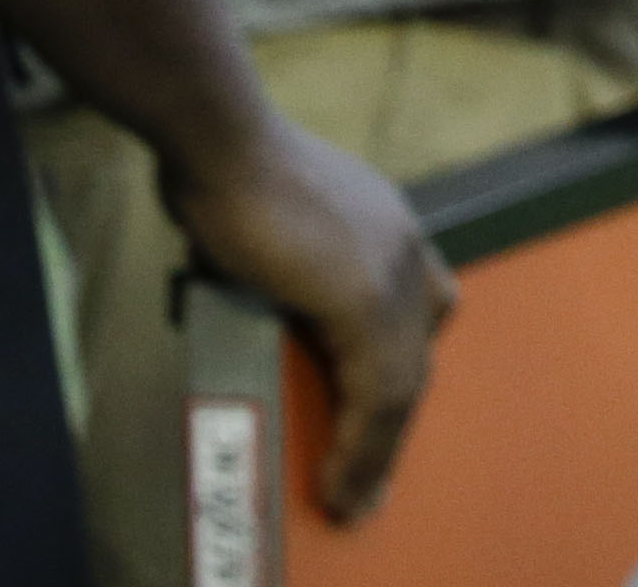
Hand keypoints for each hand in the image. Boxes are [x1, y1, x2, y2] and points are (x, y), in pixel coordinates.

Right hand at [163, 114, 454, 524]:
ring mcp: (389, 270)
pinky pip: (376, 394)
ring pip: (401, 384)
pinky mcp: (365, 300)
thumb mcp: (273, 215)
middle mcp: (401, 245)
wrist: (223, 138)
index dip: (399, 367)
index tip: (382, 414)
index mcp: (384, 223)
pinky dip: (360, 448)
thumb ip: (286, 261)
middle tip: (373, 482)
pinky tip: (344, 482)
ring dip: (377, 452)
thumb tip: (253, 289)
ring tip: (355, 499)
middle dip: (394, 424)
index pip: (414, 312)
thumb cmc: (229, 165)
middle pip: (414, 354)